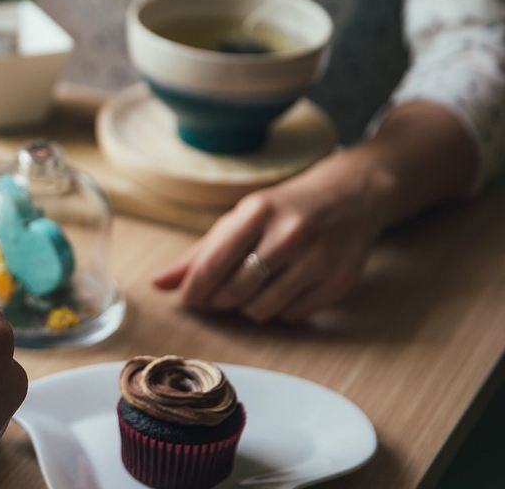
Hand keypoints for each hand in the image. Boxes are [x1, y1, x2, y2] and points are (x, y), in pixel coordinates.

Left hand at [152, 150, 390, 322]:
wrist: (352, 195)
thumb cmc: (284, 208)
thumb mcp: (242, 217)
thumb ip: (200, 252)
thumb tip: (158, 284)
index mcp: (259, 212)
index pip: (213, 264)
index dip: (193, 290)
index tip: (188, 299)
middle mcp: (290, 234)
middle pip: (235, 291)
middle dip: (219, 300)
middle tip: (219, 295)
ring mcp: (320, 258)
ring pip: (263, 309)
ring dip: (247, 308)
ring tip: (250, 292)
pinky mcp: (341, 280)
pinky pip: (294, 315)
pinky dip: (279, 311)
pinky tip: (281, 291)